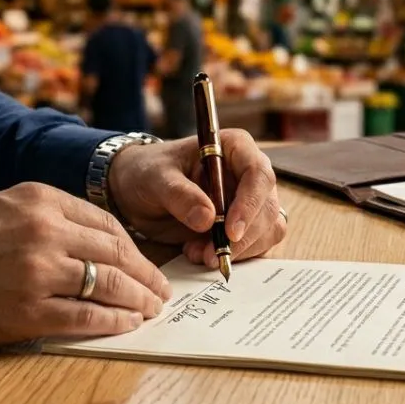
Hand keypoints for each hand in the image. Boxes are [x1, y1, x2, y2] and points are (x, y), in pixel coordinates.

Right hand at [0, 182, 172, 349]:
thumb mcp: (3, 209)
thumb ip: (50, 219)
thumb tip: (101, 245)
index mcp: (39, 199)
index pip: (108, 223)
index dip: (137, 248)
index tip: (149, 264)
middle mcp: (43, 230)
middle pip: (117, 253)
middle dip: (147, 275)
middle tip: (162, 291)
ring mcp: (37, 270)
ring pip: (109, 285)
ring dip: (138, 300)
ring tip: (150, 310)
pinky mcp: (26, 310)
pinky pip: (87, 316)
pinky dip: (114, 322)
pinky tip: (126, 325)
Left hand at [107, 129, 286, 268]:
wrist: (138, 190)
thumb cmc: (148, 172)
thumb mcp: (156, 178)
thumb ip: (179, 195)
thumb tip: (208, 218)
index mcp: (234, 147)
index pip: (258, 173)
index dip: (250, 203)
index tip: (230, 231)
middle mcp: (249, 172)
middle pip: (266, 207)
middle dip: (241, 237)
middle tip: (209, 254)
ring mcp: (250, 200)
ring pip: (266, 229)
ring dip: (238, 250)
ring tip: (198, 254)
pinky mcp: (246, 224)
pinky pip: (256, 244)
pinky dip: (236, 256)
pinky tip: (204, 254)